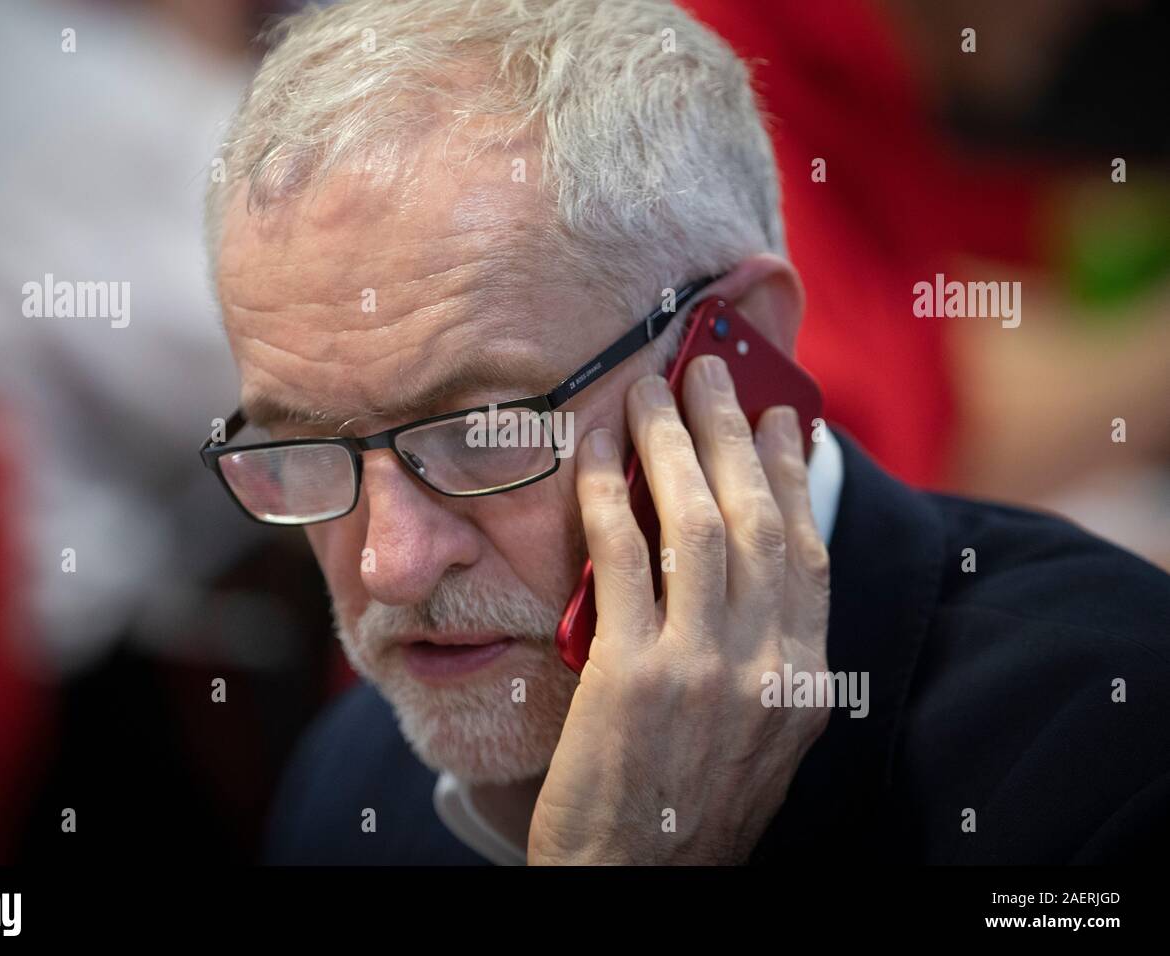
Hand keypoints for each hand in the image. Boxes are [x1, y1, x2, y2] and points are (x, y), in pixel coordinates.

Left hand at [528, 356, 830, 864]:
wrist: (638, 884)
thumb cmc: (690, 809)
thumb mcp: (760, 742)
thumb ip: (765, 661)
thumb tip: (747, 571)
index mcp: (807, 683)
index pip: (808, 553)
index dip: (793, 476)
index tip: (780, 418)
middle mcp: (769, 669)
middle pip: (759, 520)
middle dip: (732, 433)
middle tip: (708, 372)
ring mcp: (704, 670)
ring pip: (698, 525)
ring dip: (673, 444)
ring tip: (652, 390)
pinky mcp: (633, 677)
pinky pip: (622, 559)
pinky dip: (607, 495)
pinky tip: (594, 452)